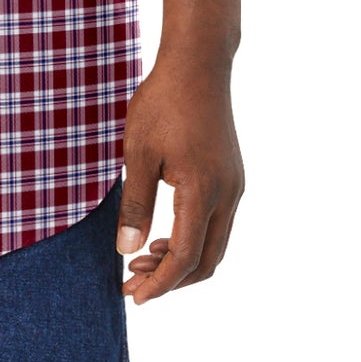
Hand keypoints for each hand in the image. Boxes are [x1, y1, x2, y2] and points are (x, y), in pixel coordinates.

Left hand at [115, 57, 243, 304]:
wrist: (198, 64)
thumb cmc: (163, 102)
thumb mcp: (138, 152)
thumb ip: (135, 205)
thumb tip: (126, 251)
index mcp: (203, 192)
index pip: (185, 258)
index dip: (160, 284)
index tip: (134, 297)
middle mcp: (228, 194)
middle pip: (206, 261)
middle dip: (171, 279)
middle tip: (133, 282)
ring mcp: (234, 185)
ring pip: (215, 244)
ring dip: (182, 260)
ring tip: (141, 258)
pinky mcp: (232, 176)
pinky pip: (217, 223)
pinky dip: (192, 238)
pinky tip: (163, 233)